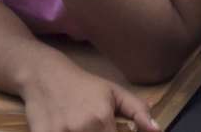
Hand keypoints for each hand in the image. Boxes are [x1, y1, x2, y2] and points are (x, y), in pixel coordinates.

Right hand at [21, 60, 160, 131]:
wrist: (43, 75)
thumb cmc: (82, 85)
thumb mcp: (113, 92)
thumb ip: (138, 111)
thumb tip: (157, 130)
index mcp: (101, 119)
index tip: (111, 131)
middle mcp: (81, 129)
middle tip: (96, 127)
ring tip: (80, 126)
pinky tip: (67, 128)